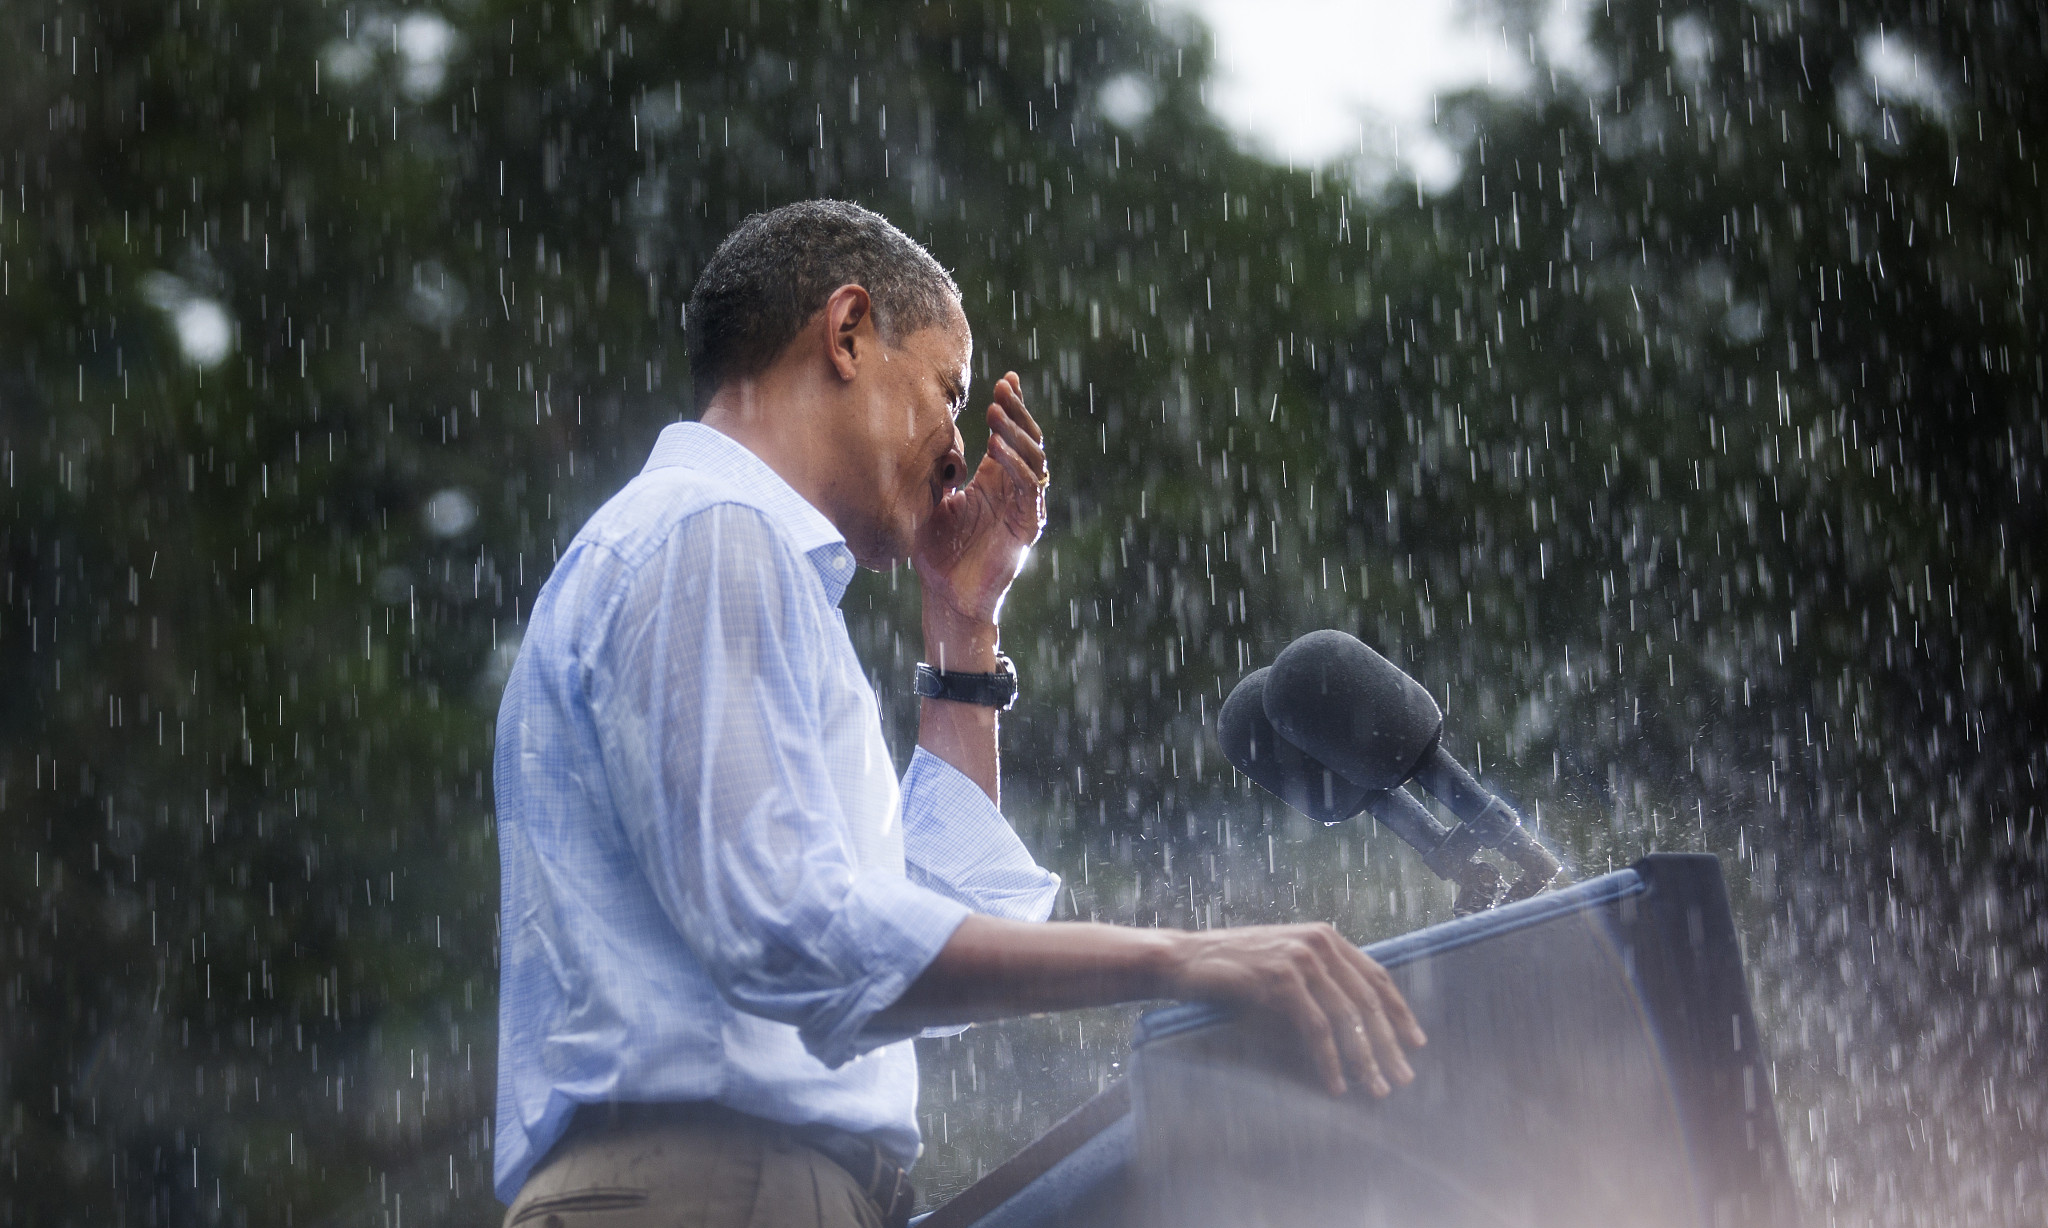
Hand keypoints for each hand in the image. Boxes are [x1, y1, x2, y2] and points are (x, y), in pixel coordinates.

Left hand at [913, 372, 1045, 626]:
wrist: (947, 598)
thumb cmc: (936, 554)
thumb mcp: (929, 501)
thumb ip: (936, 471)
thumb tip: (920, 435)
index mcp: (993, 481)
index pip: (1010, 435)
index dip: (1013, 407)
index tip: (1006, 379)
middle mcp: (1013, 490)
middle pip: (1028, 440)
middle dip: (1017, 412)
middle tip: (1004, 388)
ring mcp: (1023, 507)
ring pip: (1034, 460)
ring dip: (1016, 433)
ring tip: (997, 412)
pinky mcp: (1027, 527)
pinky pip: (1029, 489)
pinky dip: (1016, 466)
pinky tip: (998, 448)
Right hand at [1160, 923, 1426, 1097]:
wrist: (1184, 961)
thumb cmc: (1233, 970)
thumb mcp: (1284, 966)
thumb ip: (1319, 981)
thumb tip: (1358, 1026)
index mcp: (1325, 936)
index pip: (1377, 976)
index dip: (1399, 1013)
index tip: (1415, 1044)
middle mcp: (1318, 942)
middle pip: (1368, 1000)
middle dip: (1388, 1044)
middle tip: (1402, 1079)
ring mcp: (1300, 957)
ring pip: (1346, 1017)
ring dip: (1364, 1059)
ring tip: (1375, 1089)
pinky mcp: (1280, 979)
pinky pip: (1316, 1029)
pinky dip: (1330, 1061)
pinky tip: (1336, 1085)